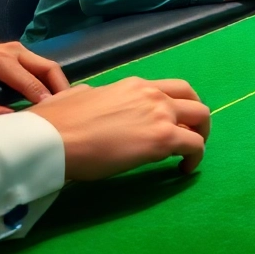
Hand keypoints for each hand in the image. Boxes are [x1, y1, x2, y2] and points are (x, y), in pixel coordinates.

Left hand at [0, 42, 68, 112]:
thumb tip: (17, 116)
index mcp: (1, 62)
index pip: (32, 83)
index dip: (45, 99)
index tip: (57, 114)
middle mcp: (14, 51)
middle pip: (49, 68)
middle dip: (61, 87)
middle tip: (70, 106)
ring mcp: (17, 49)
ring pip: (47, 65)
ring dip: (56, 82)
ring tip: (62, 101)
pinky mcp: (16, 51)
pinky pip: (38, 65)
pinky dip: (47, 78)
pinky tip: (49, 92)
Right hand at [27, 77, 210, 178]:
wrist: (53, 139)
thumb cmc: (58, 122)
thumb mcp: (80, 96)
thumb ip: (94, 95)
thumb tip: (91, 97)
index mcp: (135, 85)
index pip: (171, 89)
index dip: (179, 105)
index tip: (175, 120)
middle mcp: (153, 94)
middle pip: (194, 100)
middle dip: (196, 119)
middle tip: (190, 135)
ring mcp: (161, 114)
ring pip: (201, 119)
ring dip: (200, 135)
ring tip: (190, 153)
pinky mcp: (163, 138)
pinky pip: (195, 146)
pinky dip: (196, 157)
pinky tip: (185, 168)